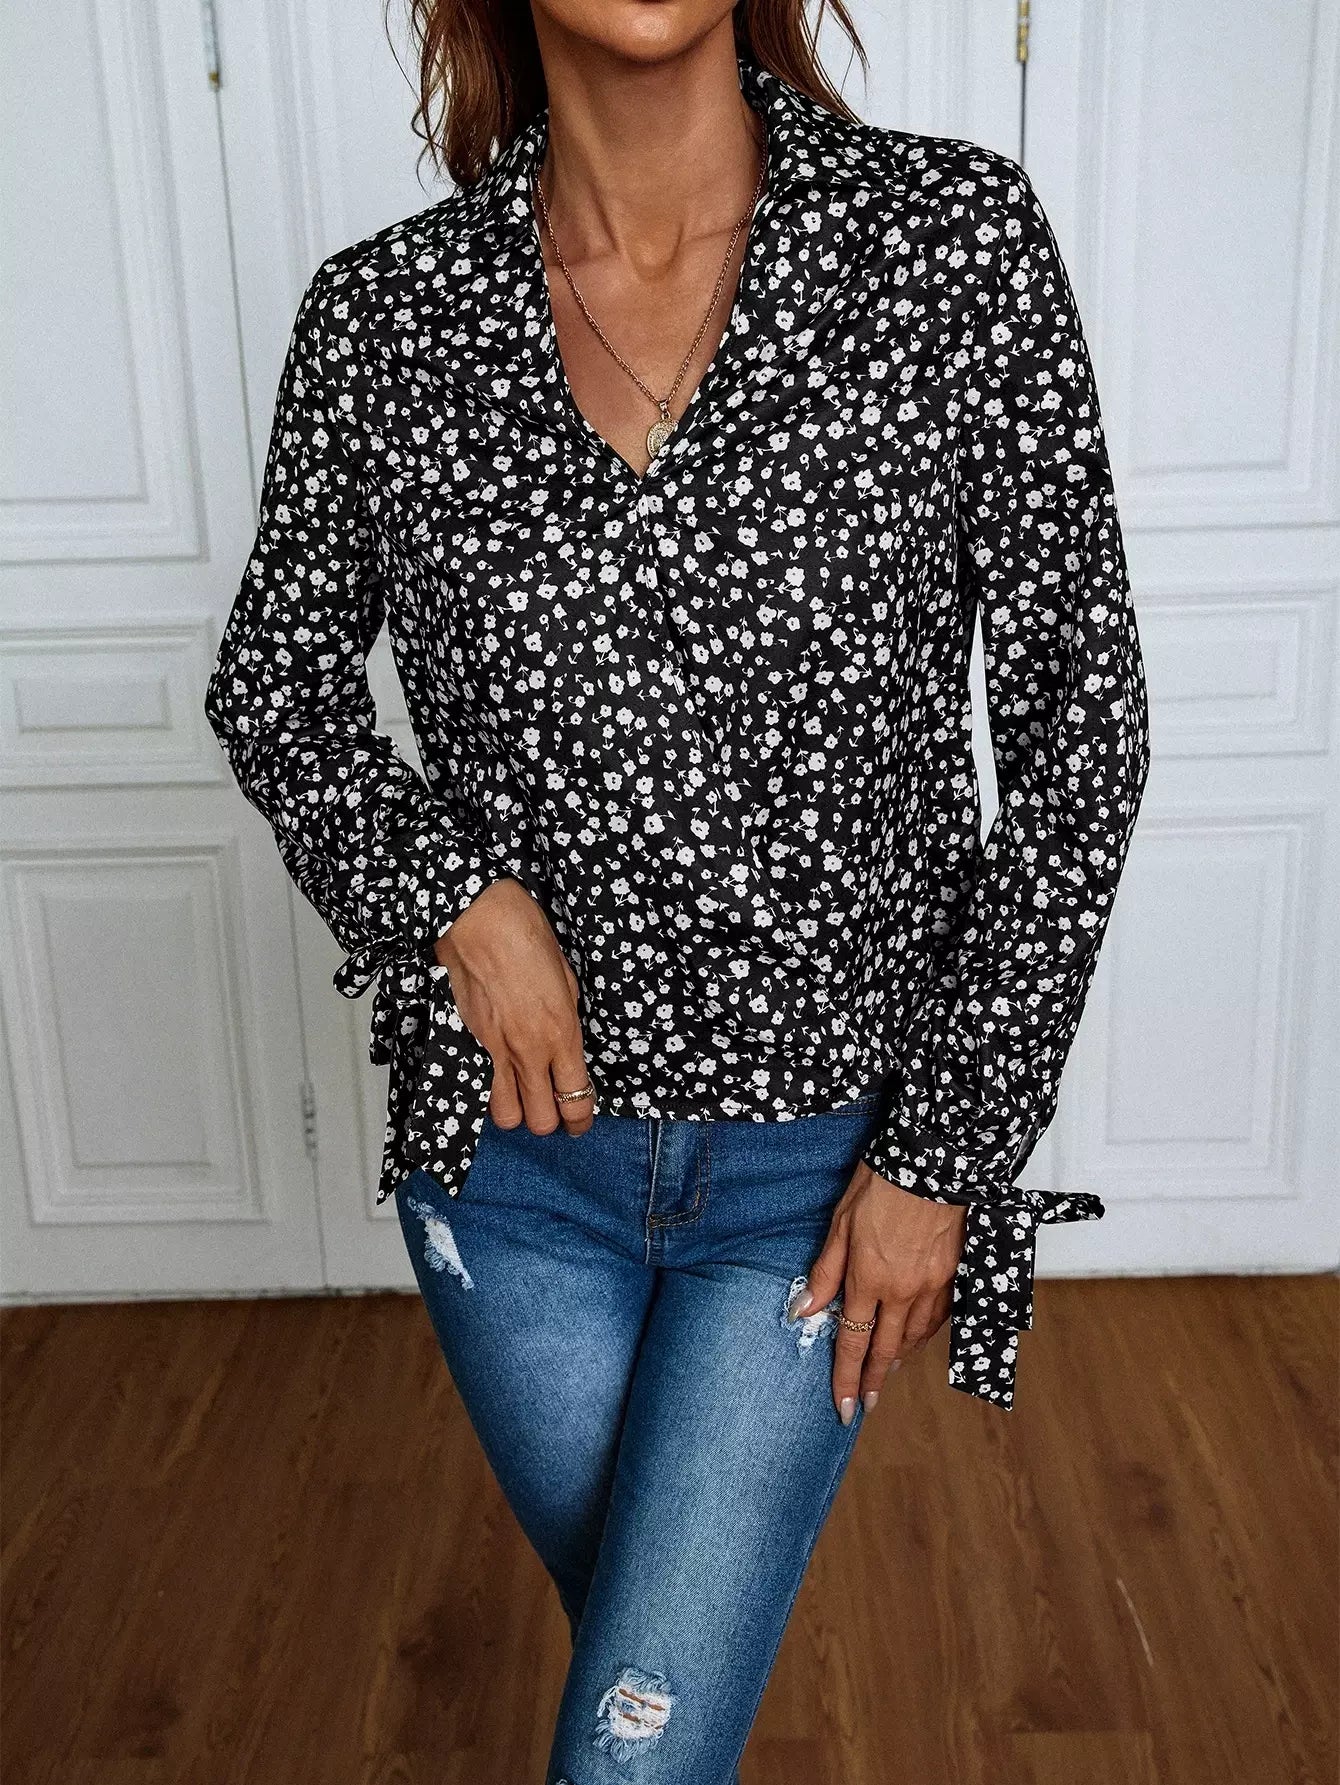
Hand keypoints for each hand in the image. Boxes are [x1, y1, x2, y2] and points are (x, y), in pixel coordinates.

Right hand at [434, 878, 594, 1135]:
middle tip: (553, 1109)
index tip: (580, 1119)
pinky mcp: (470, 1042)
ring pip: (507, 1116)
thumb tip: (565, 1043)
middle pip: (542, 1121)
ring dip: (518, 1112)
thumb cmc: (528, 938)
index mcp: (562, 1034)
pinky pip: (481, 1087)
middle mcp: (530, 1051)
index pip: (576, 1099)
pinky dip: (491, 1091)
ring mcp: (496, 1051)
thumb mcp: (567, 981)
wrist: (481, 922)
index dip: (581, 1118)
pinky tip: (498, 1076)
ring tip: (524, 1097)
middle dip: (551, 1121)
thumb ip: (567, 1021)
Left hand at [793, 1162, 967, 1423]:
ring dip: (899, 1358)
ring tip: (886, 1371)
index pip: (853, 1342)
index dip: (846, 1379)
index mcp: (869, 1277)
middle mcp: (903, 1289)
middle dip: (873, 1381)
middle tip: (866, 1405)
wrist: (933, 1159)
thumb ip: (825, 1271)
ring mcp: (934, 1283)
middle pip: (886, 1349)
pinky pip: (939, 1315)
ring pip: (916, 1336)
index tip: (843, 1408)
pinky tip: (917, 1335)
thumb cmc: (881, 1182)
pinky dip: (925, 1332)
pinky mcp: (955, 1272)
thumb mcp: (840, 1222)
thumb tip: (805, 1309)